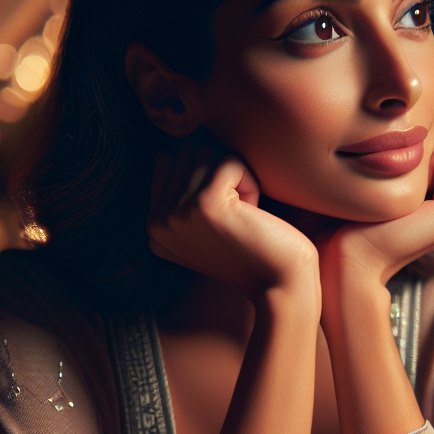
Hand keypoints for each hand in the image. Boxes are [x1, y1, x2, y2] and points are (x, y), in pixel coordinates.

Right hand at [148, 144, 319, 307]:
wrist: (280, 286)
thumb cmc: (255, 251)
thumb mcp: (206, 227)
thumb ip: (184, 194)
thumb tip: (185, 146)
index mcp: (153, 228)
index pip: (167, 162)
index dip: (204, 176)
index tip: (223, 213)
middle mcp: (157, 223)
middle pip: (186, 153)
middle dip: (219, 174)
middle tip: (237, 214)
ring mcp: (177, 214)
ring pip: (206, 152)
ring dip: (235, 178)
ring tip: (244, 214)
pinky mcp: (205, 204)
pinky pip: (230, 161)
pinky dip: (251, 181)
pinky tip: (254, 214)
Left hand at [319, 127, 433, 290]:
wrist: (348, 256)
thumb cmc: (357, 216)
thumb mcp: (396, 178)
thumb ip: (420, 156)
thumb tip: (425, 123)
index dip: (424, 145)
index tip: (395, 176)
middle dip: (429, 146)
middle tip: (397, 182)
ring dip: (425, 152)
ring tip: (401, 189)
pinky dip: (427, 157)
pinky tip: (404, 191)